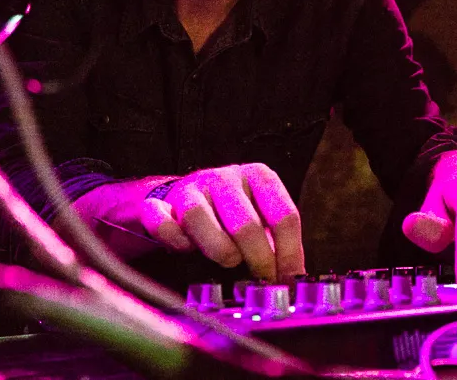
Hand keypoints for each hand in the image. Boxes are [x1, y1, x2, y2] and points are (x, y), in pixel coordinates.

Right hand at [76, 163, 304, 281]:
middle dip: (257, 259)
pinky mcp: (160, 201)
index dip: (288, 254)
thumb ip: (279, 245)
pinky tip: (185, 249)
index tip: (288, 280)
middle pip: (246, 224)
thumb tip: (296, 278)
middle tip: (260, 281)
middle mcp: (226, 177)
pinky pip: (161, 222)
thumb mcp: (262, 219)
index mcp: (259, 176)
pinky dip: (173, 239)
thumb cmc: (231, 214)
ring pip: (199, 217)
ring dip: (217, 248)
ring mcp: (191, 187)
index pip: (284, 216)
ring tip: (228, 261)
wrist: (186, 196)